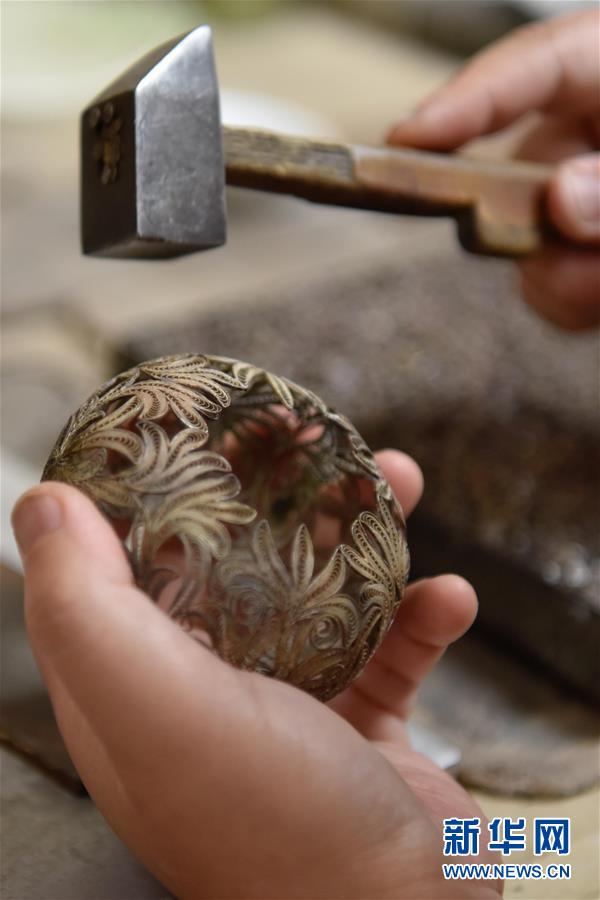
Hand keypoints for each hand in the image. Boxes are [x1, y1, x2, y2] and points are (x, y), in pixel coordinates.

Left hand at [13, 451, 499, 898]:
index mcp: (137, 692)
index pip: (110, 574)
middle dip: (269, 494)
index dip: (135, 495)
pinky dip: (423, 617)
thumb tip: (41, 504)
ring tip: (402, 481)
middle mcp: (205, 696)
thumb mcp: (159, 710)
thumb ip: (87, 611)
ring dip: (365, 534)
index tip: (177, 428)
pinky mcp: (363, 726)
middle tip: (306, 435)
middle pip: (228, 565)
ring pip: (316, 592)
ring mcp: (289, 709)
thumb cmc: (272, 825)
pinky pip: (392, 648)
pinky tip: (452, 599)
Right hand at [389, 9, 599, 330]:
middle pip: (519, 171)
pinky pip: (556, 287)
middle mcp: (595, 136)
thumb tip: (562, 200)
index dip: (470, 99)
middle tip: (562, 262)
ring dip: (567, 280)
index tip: (411, 139)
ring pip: (531, 244)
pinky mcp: (587, 253)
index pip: (539, 67)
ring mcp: (585, 199)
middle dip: (528, 227)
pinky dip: (577, 304)